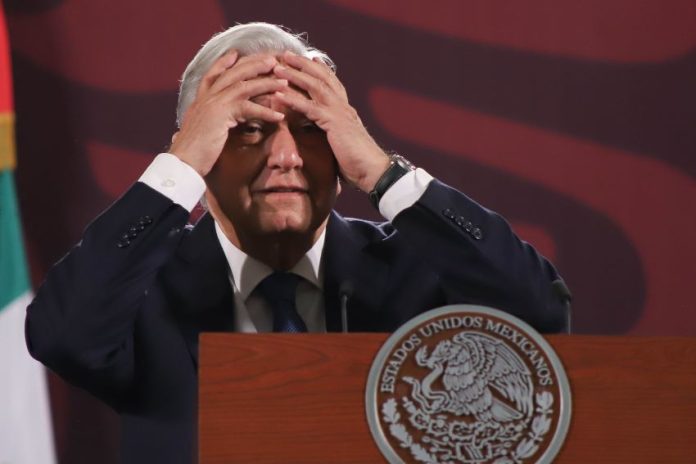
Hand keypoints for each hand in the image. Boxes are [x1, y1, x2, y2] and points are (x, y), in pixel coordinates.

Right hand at [170, 51, 288, 175]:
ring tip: (284, 84)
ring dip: (266, 84)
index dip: (223, 63)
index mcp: (199, 102)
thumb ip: (210, 126)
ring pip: (243, 86)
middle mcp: (205, 99)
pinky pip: (248, 107)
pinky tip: (279, 116)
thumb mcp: (203, 135)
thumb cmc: (193, 155)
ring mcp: (212, 104)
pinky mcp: (220, 114)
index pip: (212, 76)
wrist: (183, 163)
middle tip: (272, 60)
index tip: (235, 54)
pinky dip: (265, 111)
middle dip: (253, 64)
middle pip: (232, 73)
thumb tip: (217, 128)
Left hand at [272, 51, 389, 192]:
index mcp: (347, 111)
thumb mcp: (343, 144)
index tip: (310, 58)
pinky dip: (293, 99)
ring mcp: (340, 113)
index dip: (321, 70)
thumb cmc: (359, 163)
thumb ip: (333, 135)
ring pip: (315, 87)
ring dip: (295, 75)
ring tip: (278, 68)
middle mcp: (344, 107)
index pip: (333, 83)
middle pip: (322, 78)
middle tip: (286, 54)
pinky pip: (310, 107)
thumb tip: (325, 137)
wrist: (374, 171)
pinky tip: (279, 94)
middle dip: (303, 65)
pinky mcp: (335, 123)